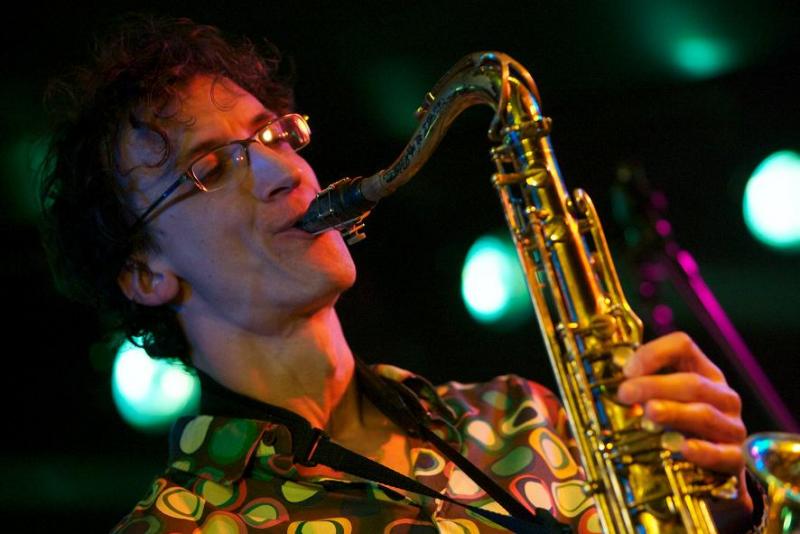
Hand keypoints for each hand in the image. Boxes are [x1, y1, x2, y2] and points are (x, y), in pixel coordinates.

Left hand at [617, 332, 753, 527]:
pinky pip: (723, 453)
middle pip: (692, 382)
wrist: (710, 477)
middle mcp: (722, 396)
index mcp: (702, 372)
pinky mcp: (736, 460)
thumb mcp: (661, 404)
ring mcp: (732, 427)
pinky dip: (702, 450)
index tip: (626, 370)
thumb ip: (639, 388)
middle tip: (624, 393)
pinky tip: (682, 448)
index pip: (683, 345)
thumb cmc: (677, 431)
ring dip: (674, 412)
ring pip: (704, 413)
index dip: (654, 352)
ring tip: (648, 413)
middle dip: (654, 385)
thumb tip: (601, 376)